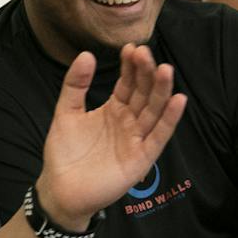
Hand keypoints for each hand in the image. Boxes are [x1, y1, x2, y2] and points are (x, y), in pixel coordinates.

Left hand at [35, 44, 186, 226]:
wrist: (60, 190)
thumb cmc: (64, 153)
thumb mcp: (66, 112)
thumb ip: (75, 85)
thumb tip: (86, 54)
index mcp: (114, 109)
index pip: (128, 83)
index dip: (130, 66)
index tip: (131, 47)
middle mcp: (129, 122)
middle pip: (144, 93)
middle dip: (146, 73)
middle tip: (145, 53)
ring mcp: (137, 140)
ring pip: (154, 111)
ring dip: (161, 91)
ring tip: (166, 70)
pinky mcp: (141, 159)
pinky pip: (158, 137)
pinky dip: (169, 120)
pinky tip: (178, 101)